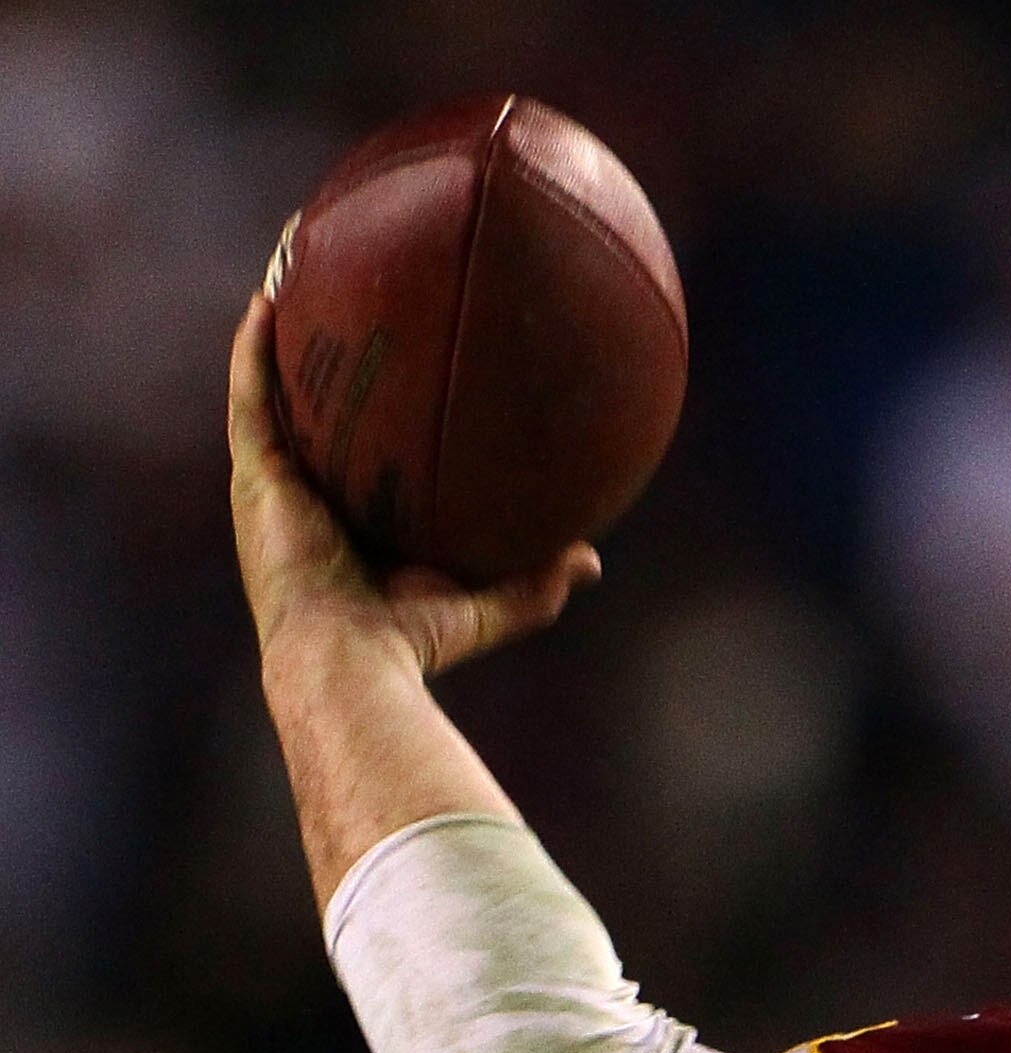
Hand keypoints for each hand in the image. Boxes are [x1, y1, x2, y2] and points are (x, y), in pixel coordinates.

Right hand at [227, 292, 597, 681]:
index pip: (362, 447)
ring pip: (272, 387)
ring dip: (278, 327)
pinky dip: (254, 349)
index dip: (373, 406)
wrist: (351, 662)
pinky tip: (269, 296)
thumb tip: (592, 558)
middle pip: (314, 405)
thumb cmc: (414, 645)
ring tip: (293, 262)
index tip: (398, 358)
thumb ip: (535, 580)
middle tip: (346, 289)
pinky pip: (250, 397)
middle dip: (323, 349)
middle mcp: (310, 495)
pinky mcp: (254, 479)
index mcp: (355, 518)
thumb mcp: (486, 602)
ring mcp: (276, 485)